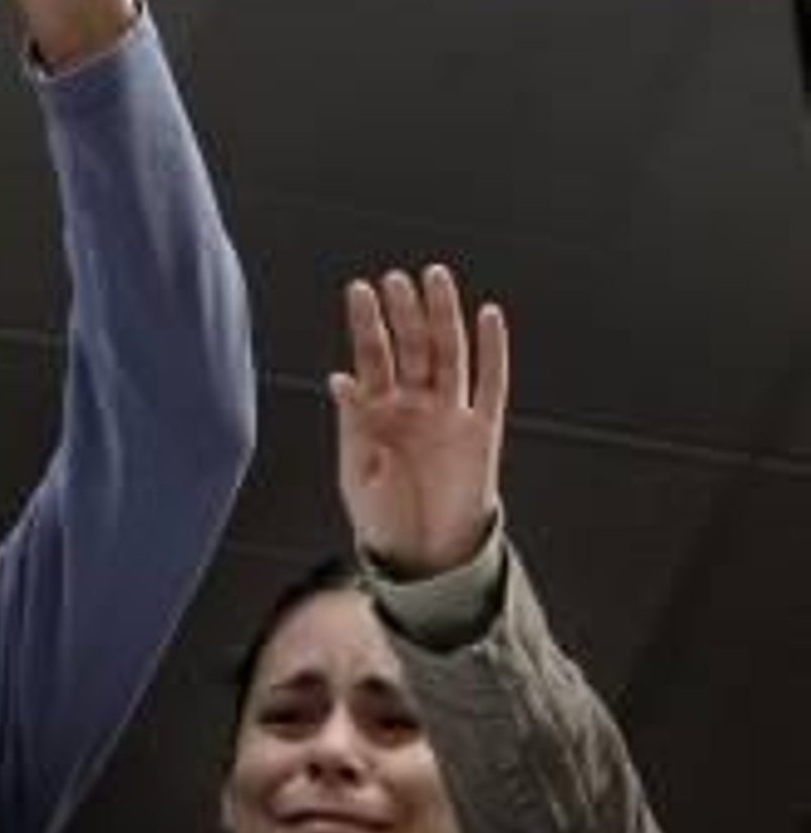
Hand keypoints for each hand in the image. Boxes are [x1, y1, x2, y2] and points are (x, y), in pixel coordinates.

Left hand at [330, 264, 507, 575]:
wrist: (423, 555)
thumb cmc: (383, 517)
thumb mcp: (357, 474)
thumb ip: (352, 426)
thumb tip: (340, 380)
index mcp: (377, 412)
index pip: (371, 357)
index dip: (366, 323)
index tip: (358, 290)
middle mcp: (413, 405)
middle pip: (409, 346)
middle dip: (402, 311)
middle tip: (395, 277)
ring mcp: (448, 414)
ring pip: (448, 353)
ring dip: (442, 316)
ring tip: (435, 279)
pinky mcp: (481, 431)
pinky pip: (490, 383)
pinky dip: (492, 350)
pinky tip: (489, 316)